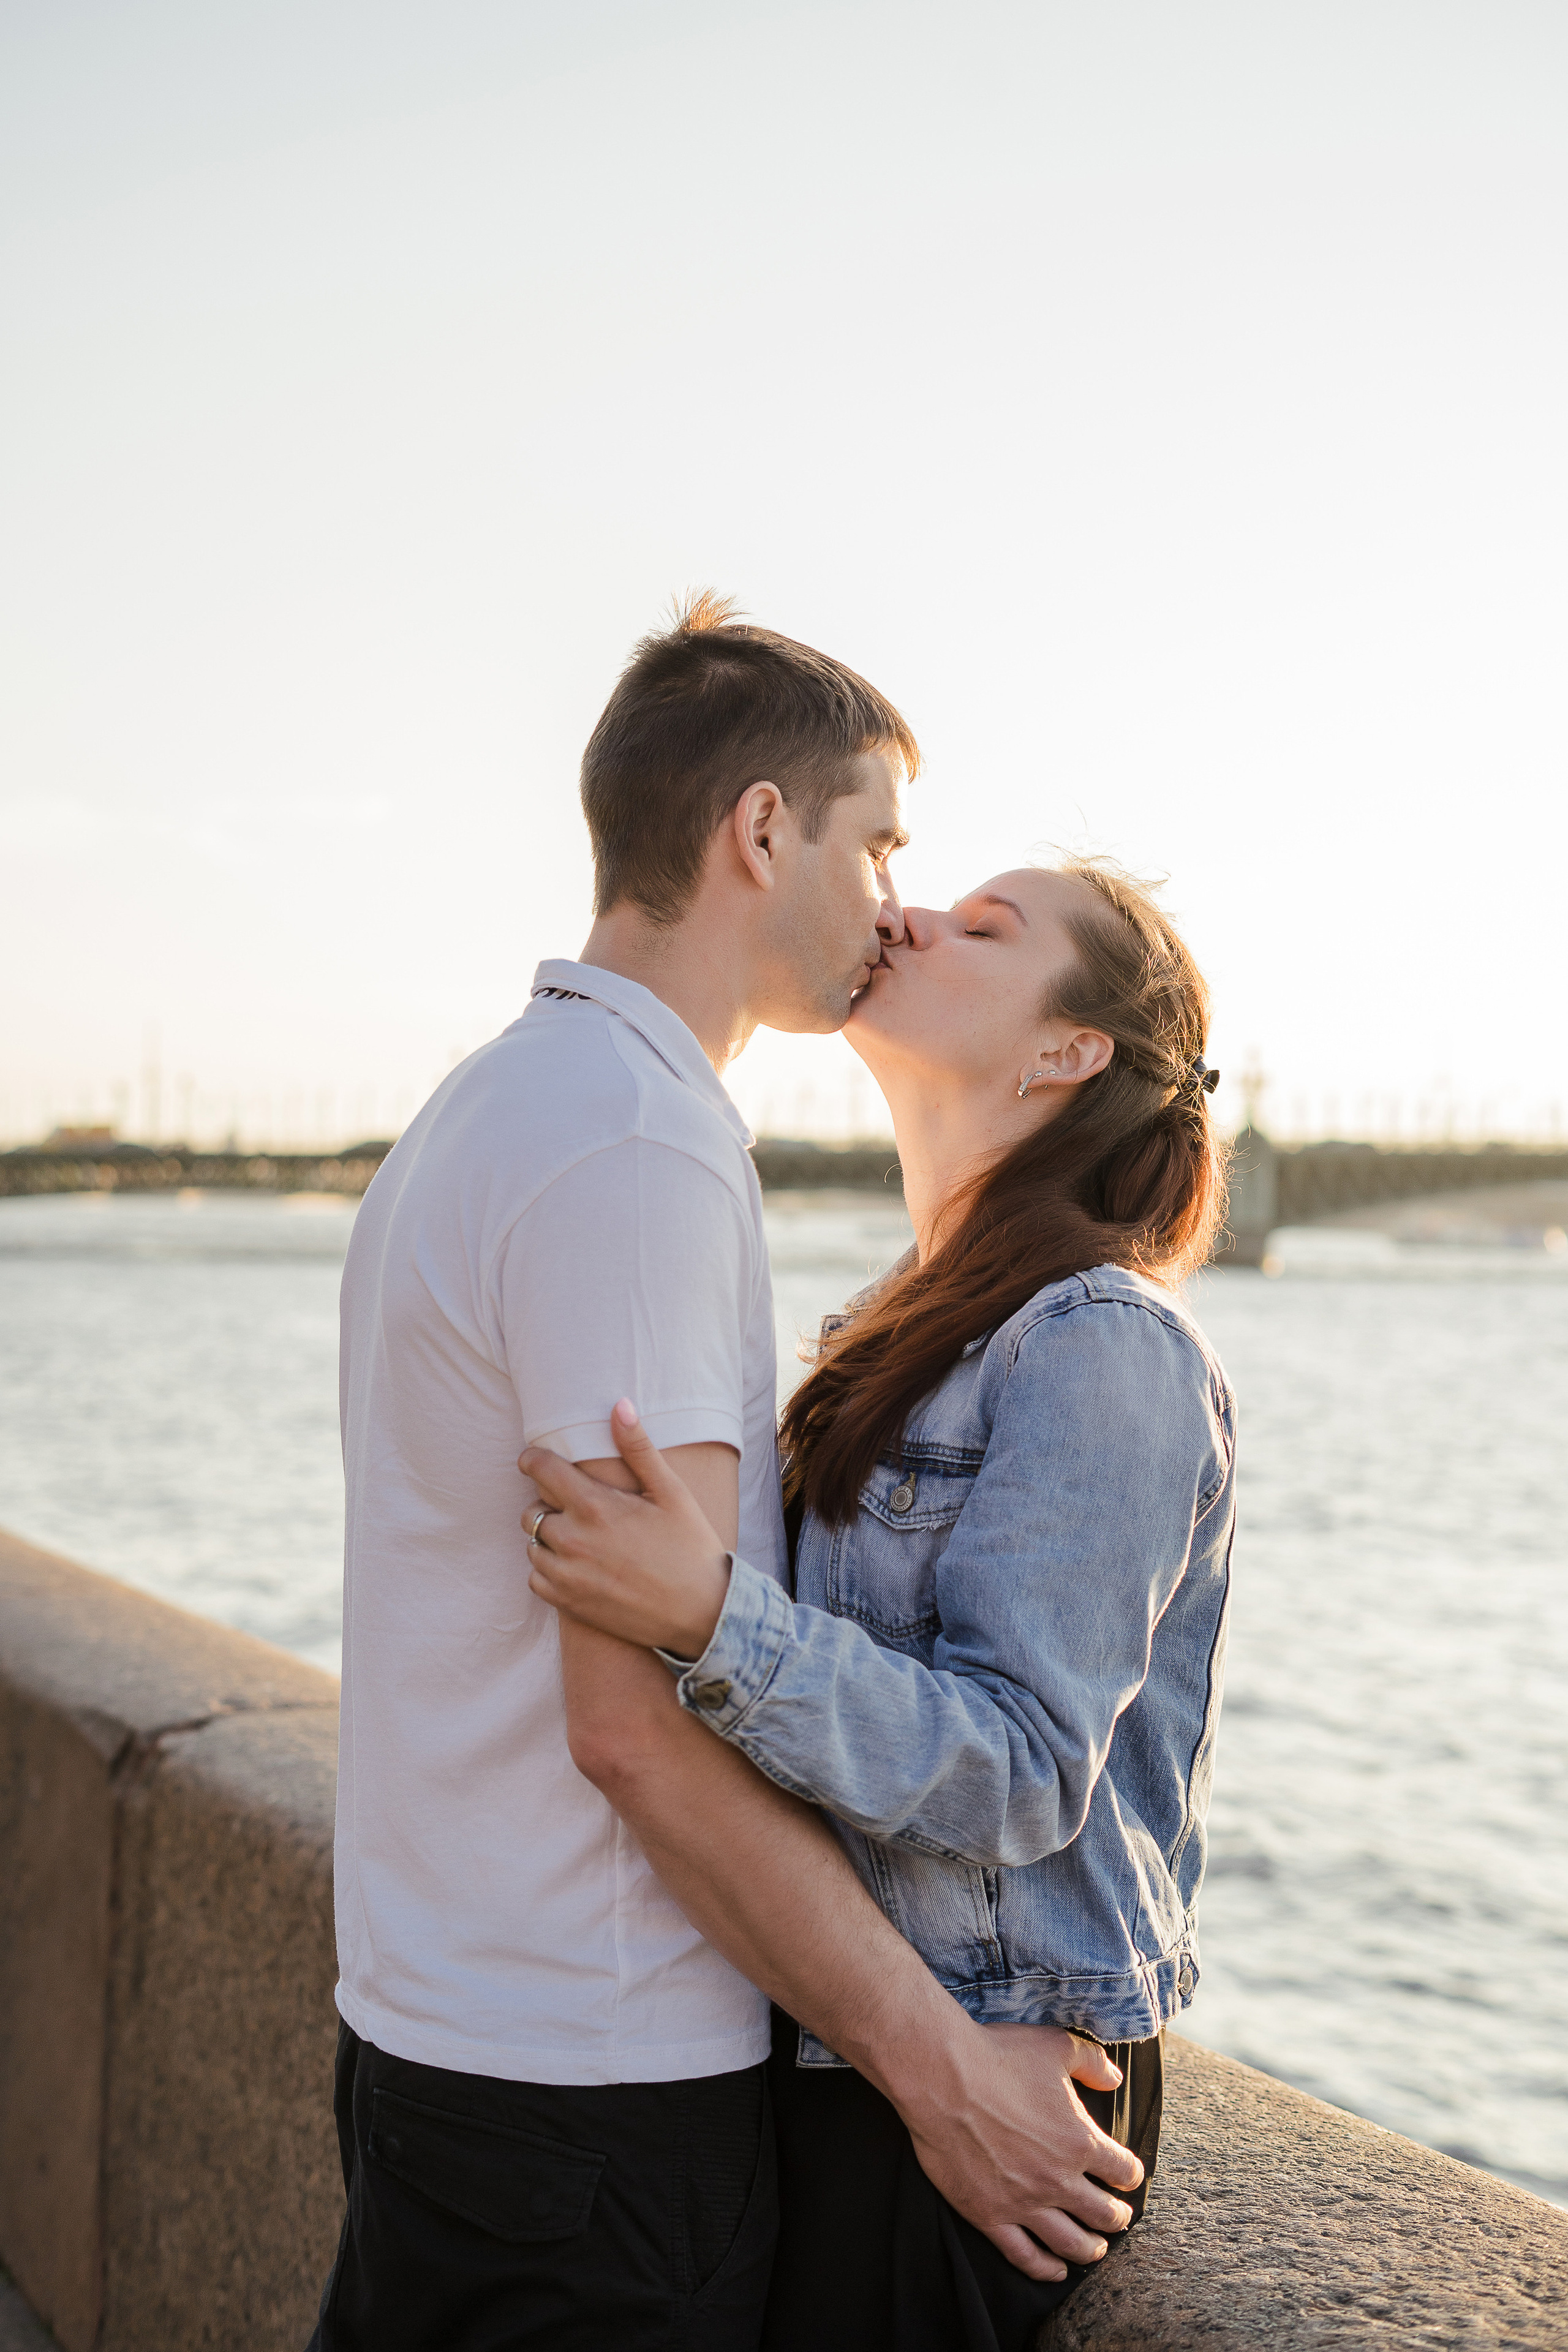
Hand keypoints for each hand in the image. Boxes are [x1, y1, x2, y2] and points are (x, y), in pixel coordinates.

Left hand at [520, 1401, 732, 1657]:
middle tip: (578, 1506)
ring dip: (548, 1537)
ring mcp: (567, 1575)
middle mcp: (571, 1540)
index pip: (540, 1469)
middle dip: (548, 1502)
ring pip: (532, 1544)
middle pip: (532, 1508)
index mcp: (594, 1506)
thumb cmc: (690, 1546)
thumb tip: (619, 1405)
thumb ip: (639, 1448)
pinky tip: (577, 1565)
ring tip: (581, 1537)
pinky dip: (548, 1569)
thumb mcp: (671, 1492)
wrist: (701, 1613)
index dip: (533, 1459)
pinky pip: (536, 1578)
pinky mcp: (567, 1603)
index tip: (534, 1459)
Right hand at [875, 2016, 1141, 2280]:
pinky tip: (1055, 2269)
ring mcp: (1024, 2203)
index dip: (1130, 2174)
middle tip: (1118, 2217)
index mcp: (1080, 2141)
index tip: (1127, 2175)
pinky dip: (1045, 2268)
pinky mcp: (989, 2216)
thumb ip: (1093, 2063)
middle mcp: (1058, 2180)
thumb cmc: (998, 2057)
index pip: (1124, 2171)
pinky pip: (1024, 2255)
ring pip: (1070, 2243)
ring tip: (1096, 2249)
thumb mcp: (1056, 2046)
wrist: (941, 2077)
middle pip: (1103, 2214)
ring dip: (1090, 2249)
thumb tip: (1115, 2079)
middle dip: (1117, 2217)